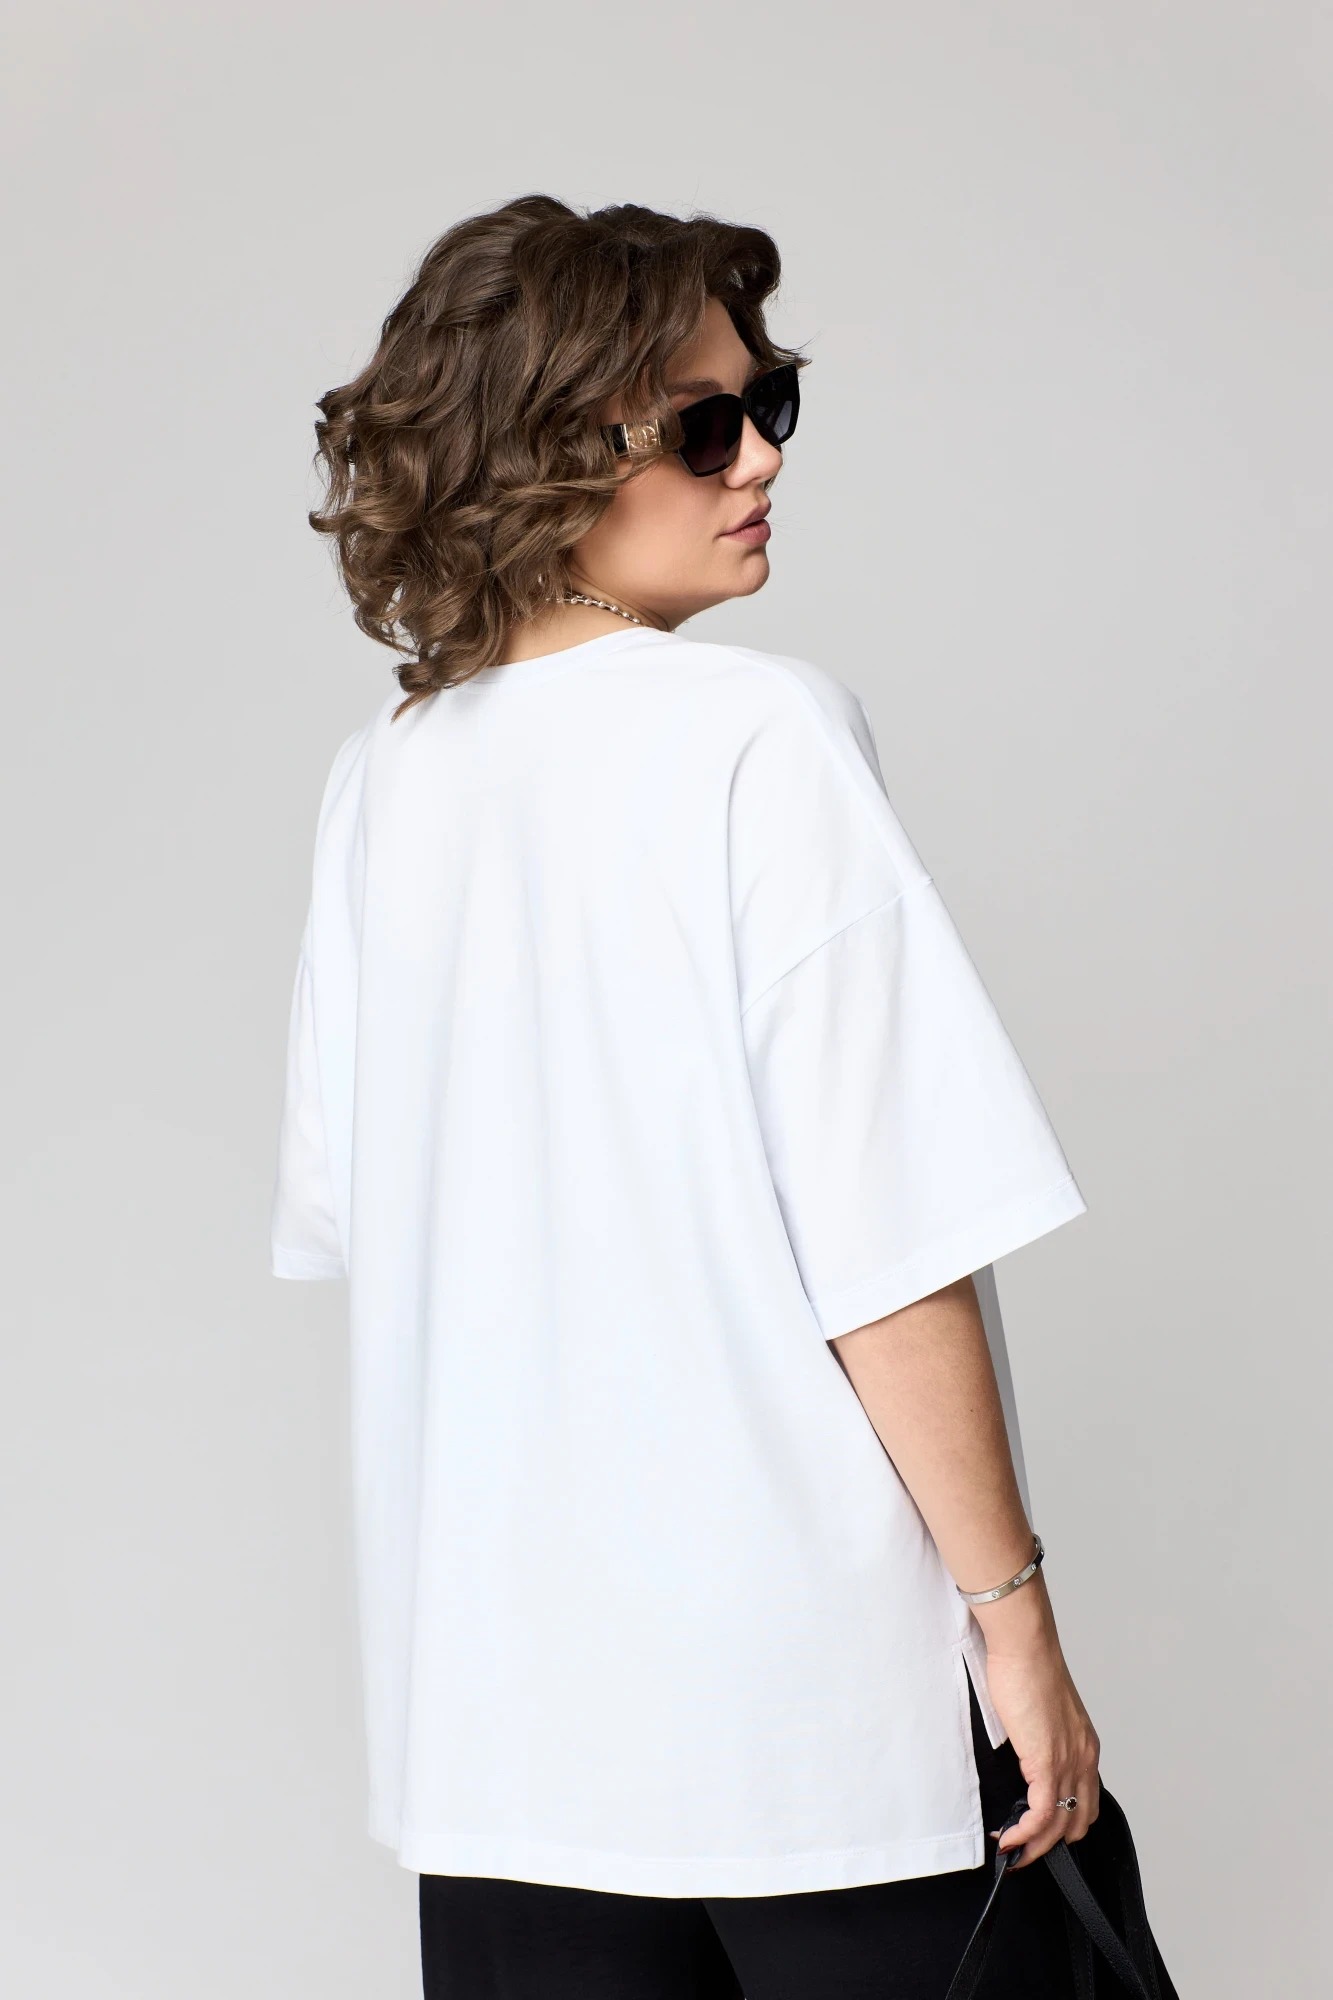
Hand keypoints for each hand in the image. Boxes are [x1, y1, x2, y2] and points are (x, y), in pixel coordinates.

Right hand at [974, 1581, 1099, 1867]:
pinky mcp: (1047, 1761)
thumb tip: (1022, 1760)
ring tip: (1011, 1853)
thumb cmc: (1025, 1668)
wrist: (1023, 1645)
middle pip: (1078, 1821)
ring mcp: (1069, 1761)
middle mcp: (1084, 1758)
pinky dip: (1024, 1834)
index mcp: (1084, 1746)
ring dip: (1033, 1846)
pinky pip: (1040, 1814)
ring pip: (1059, 1824)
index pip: (1086, 1801)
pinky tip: (1008, 1838)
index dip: (1064, 1825)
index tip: (1037, 1833)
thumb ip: (1039, 1740)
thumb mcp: (1040, 1713)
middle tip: (1023, 1851)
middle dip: (1051, 1845)